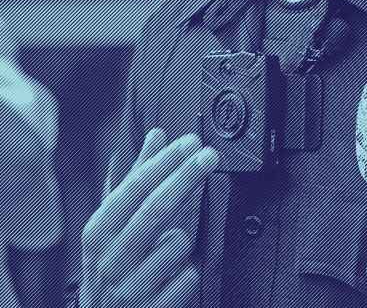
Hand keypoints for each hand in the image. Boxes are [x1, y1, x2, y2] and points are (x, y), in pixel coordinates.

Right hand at [80, 129, 218, 306]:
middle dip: (185, 178)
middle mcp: (109, 259)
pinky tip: (182, 271)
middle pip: (155, 210)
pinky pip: (188, 278)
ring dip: (187, 235)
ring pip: (175, 245)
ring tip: (179, 240)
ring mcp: (129, 288)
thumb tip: (156, 135)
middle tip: (210, 155)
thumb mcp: (116, 222)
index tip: (191, 142)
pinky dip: (192, 269)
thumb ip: (137, 177)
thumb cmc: (113, 262)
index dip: (165, 162)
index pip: (134, 188)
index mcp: (99, 231)